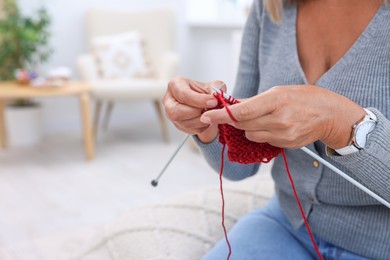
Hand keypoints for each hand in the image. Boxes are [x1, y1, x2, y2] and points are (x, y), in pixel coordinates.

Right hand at [163, 76, 225, 142]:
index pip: (183, 94)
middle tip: (210, 110)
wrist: (204, 102)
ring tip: (211, 115)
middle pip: (175, 113)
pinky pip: (189, 130)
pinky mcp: (177, 124)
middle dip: (196, 113)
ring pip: (183, 123)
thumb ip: (216, 88)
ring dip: (201, 121)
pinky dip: (201, 127)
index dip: (199, 100)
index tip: (213, 102)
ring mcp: (170, 114)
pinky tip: (207, 120)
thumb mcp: (212, 85)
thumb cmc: (204, 91)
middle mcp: (169, 100)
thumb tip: (216, 96)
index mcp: (175, 85)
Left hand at [200, 84, 365, 148]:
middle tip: (229, 114)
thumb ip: (255, 101)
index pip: (241, 112)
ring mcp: (282, 134)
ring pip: (250, 135)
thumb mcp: (279, 91)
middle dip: (232, 120)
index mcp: (275, 100)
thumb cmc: (304, 97)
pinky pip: (262, 140)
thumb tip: (232, 106)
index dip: (221, 115)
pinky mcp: (285, 144)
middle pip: (242, 125)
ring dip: (247, 127)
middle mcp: (278, 119)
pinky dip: (260, 133)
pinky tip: (271, 125)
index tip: (206, 116)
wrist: (330, 115)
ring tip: (260, 118)